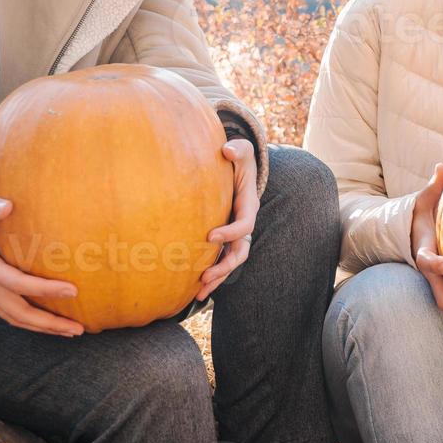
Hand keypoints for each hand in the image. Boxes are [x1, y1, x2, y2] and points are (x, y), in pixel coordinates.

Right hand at [0, 193, 82, 335]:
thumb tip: (7, 206)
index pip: (17, 283)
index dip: (45, 289)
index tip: (73, 291)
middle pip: (18, 311)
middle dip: (49, 323)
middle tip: (78, 329)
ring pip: (12, 317)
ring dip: (41, 326)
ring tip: (69, 331)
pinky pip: (6, 312)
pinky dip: (28, 319)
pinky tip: (47, 322)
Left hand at [197, 138, 258, 301]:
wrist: (237, 165)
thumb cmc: (237, 157)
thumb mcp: (240, 150)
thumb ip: (237, 149)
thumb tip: (226, 150)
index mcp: (249, 206)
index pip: (245, 225)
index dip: (231, 233)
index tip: (210, 236)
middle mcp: (244, 223)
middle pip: (240, 251)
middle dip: (224, 266)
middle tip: (204, 275)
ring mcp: (235, 232)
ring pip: (231, 261)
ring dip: (217, 278)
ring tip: (199, 293)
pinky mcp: (224, 237)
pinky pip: (220, 260)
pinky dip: (211, 276)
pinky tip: (194, 291)